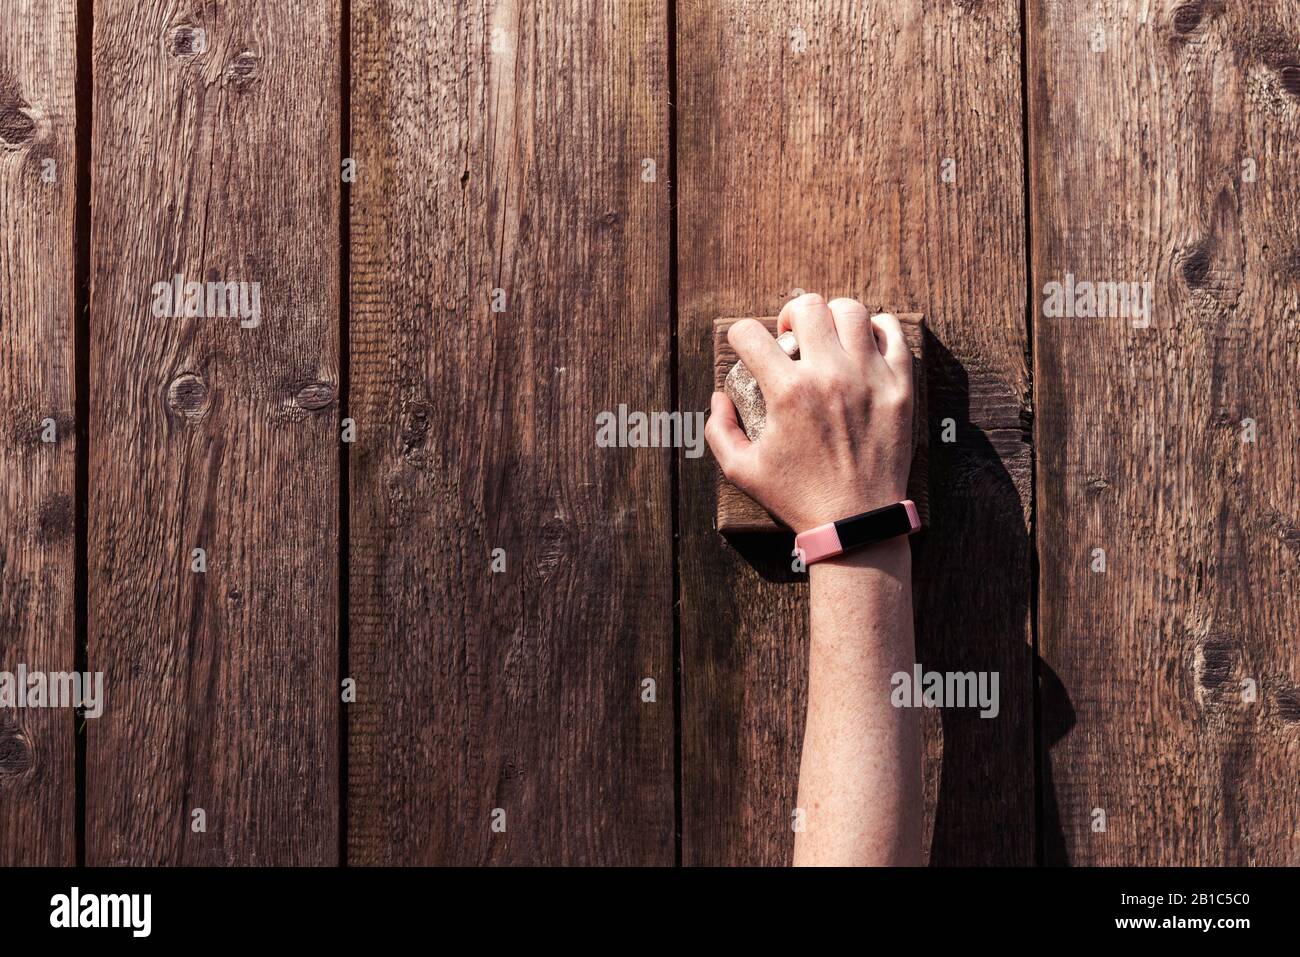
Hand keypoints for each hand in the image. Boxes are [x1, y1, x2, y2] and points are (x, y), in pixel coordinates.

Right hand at [706, 293, 912, 532]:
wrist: (856, 522)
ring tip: (828, 339)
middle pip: (806, 306)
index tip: (748, 348)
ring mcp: (869, 377)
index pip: (750, 333)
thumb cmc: (797, 496)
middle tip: (791, 339)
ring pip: (850, 310)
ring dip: (831, 318)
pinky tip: (862, 346)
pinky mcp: (899, 386)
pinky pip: (892, 332)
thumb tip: (720, 397)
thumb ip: (720, 429)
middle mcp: (829, 375)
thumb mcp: (741, 470)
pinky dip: (875, 329)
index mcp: (787, 392)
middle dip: (789, 317)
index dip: (740, 335)